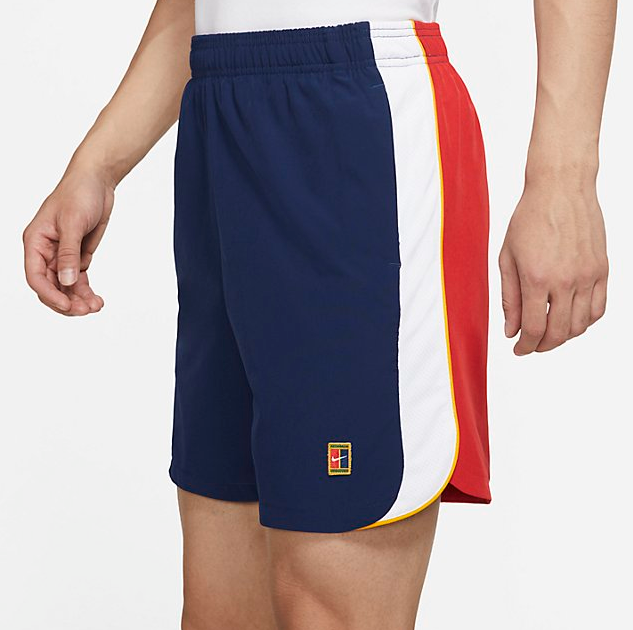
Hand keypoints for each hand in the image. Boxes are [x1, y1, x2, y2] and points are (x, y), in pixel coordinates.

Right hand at [23, 167, 113, 315]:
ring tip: (96, 307)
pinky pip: (78, 280)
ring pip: (65, 286)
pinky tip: (97, 300)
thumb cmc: (79, 194)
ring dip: (78, 299)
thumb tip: (66, 281)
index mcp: (35, 242)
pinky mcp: (78, 256)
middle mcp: (46, 252)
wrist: (97, 181)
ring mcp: (62, 255)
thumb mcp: (73, 223)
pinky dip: (86, 291)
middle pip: (50, 286)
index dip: (50, 295)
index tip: (68, 306)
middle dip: (67, 301)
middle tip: (87, 310)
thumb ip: (69, 253)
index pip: (35, 276)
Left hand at [499, 177, 607, 355]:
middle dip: (542, 346)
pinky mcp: (602, 269)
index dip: (525, 346)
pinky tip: (570, 319)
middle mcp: (565, 280)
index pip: (533, 329)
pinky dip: (585, 322)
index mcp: (536, 278)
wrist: (561, 188)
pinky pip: (599, 308)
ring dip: (563, 336)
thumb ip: (508, 298)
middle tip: (531, 345)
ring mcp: (587, 276)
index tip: (518, 349)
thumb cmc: (529, 218)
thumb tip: (510, 330)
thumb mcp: (507, 258)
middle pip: (558, 333)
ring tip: (549, 333)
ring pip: (580, 325)